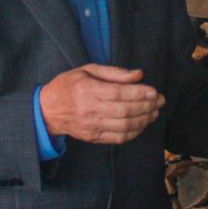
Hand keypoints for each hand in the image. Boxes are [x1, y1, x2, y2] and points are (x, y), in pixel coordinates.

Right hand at [40, 64, 163, 144]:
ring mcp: (91, 126)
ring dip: (144, 120)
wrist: (47, 111)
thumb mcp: (87, 70)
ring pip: (124, 126)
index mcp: (86, 90)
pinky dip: (135, 132)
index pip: (118, 93)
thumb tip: (139, 75)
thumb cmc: (69, 86)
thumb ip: (114, 72)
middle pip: (124, 111)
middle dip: (146, 106)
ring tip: (154, 112)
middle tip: (160, 101)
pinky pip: (119, 138)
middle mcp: (89, 110)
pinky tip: (143, 124)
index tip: (154, 91)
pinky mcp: (93, 137)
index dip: (139, 93)